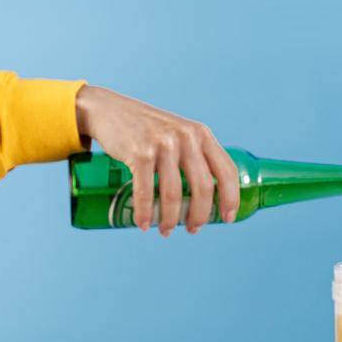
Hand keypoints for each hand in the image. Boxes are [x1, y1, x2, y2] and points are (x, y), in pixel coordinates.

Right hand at [74, 85, 238, 235]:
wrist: (110, 110)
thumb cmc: (148, 130)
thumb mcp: (179, 134)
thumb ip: (194, 155)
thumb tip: (206, 199)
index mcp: (202, 135)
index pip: (226, 170)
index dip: (231, 197)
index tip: (228, 218)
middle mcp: (187, 137)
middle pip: (203, 187)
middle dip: (200, 215)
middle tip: (193, 229)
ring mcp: (163, 144)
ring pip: (174, 193)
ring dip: (170, 219)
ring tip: (166, 230)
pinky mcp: (140, 153)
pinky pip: (145, 190)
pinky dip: (144, 212)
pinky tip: (144, 224)